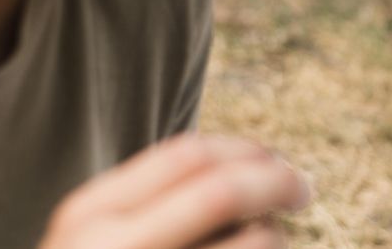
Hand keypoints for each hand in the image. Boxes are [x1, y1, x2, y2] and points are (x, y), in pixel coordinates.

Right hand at [40, 134, 311, 248]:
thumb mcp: (101, 239)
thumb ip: (155, 204)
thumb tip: (258, 164)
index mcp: (88, 216)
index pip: (187, 156)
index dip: (243, 151)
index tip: (273, 158)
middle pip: (225, 190)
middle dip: (278, 181)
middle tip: (303, 188)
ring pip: (258, 240)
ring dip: (275, 237)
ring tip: (268, 243)